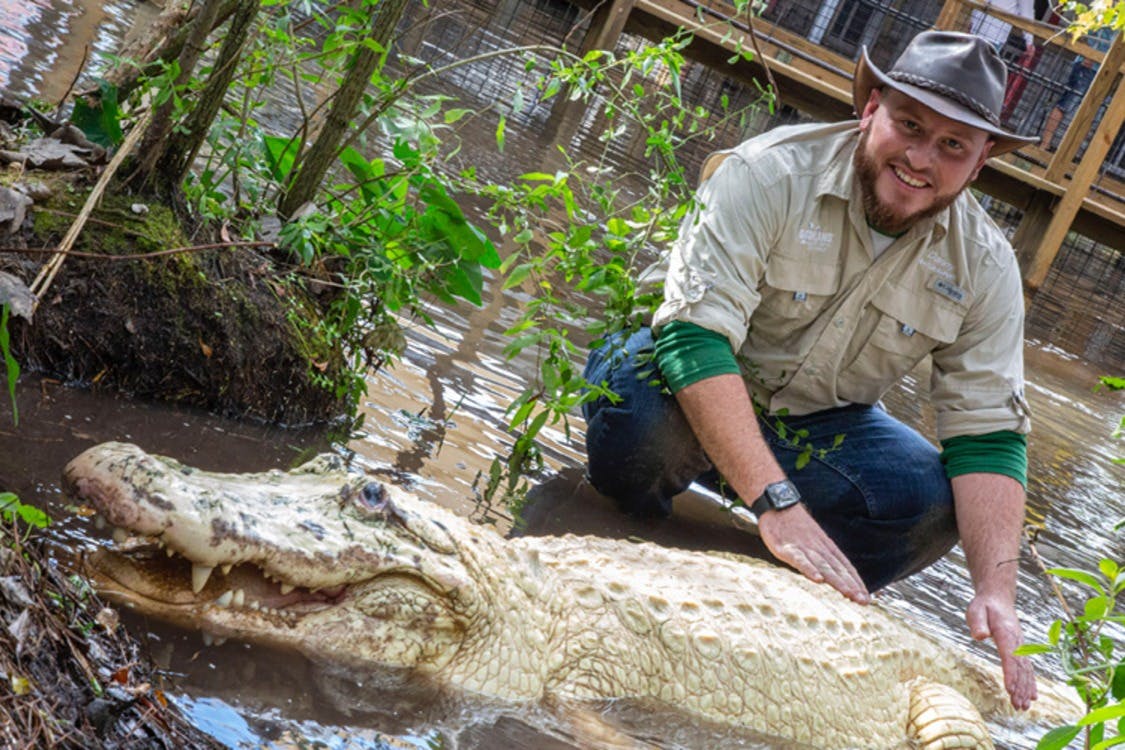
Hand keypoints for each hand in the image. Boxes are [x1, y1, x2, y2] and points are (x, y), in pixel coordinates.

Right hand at [758, 504, 869, 603]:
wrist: (779, 504)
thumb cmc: (795, 525)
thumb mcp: (814, 539)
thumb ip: (824, 556)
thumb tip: (836, 573)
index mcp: (827, 547)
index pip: (845, 567)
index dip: (856, 582)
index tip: (866, 598)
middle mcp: (819, 548)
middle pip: (838, 569)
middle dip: (851, 586)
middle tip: (863, 601)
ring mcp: (805, 548)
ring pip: (823, 566)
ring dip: (837, 581)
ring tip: (848, 593)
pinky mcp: (788, 548)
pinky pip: (800, 560)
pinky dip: (810, 569)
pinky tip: (818, 579)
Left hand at [966, 593, 1036, 709]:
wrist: (998, 598)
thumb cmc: (984, 606)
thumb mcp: (976, 610)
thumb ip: (978, 623)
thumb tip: (980, 636)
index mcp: (1006, 632)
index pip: (1009, 656)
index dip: (1010, 673)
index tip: (1009, 689)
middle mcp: (1017, 641)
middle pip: (1020, 668)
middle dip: (1019, 688)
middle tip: (1018, 706)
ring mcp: (1021, 646)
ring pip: (1025, 671)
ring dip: (1025, 689)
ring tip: (1023, 707)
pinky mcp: (1020, 649)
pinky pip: (1027, 668)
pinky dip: (1029, 683)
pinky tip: (1031, 696)